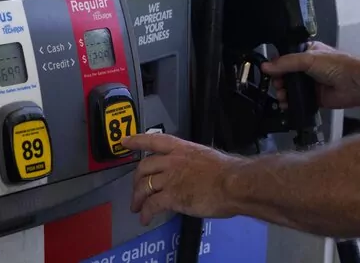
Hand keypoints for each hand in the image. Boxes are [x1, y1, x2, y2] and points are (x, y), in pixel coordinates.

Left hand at [122, 133, 241, 225]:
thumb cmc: (228, 172)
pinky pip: (152, 205)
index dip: (137, 140)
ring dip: (137, 198)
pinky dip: (146, 212)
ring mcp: (170, 178)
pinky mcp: (171, 196)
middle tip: (136, 189)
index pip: (154, 140)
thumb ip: (193, 163)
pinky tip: (145, 218)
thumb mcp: (207, 158)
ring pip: (144, 186)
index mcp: (182, 149)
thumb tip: (192, 172)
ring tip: (137, 207)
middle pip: (144, 167)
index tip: (125, 141)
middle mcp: (172, 161)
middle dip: (136, 180)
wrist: (233, 184)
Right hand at [261, 41, 359, 108]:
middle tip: (277, 84)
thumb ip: (285, 63)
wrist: (355, 84)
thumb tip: (266, 66)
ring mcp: (309, 83)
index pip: (284, 58)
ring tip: (282, 95)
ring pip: (289, 89)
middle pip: (284, 75)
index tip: (269, 72)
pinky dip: (289, 103)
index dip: (276, 65)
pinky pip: (296, 101)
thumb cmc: (339, 65)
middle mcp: (307, 68)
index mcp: (306, 53)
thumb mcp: (308, 59)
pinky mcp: (312, 97)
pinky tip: (285, 104)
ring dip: (282, 93)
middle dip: (278, 81)